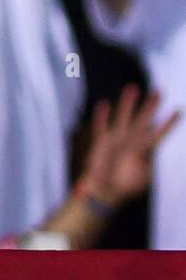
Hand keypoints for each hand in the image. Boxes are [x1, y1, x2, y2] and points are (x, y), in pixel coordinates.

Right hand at [79, 84, 179, 208]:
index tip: (177, 111)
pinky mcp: (101, 143)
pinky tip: (103, 104)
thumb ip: (143, 163)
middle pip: (142, 119)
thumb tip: (144, 150)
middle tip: (157, 91)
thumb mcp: (141, 178)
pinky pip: (101, 127)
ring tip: (133, 88)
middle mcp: (131, 141)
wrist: (105, 191)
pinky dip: (102, 117)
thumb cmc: (126, 186)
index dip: (168, 124)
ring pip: (123, 117)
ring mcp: (116, 140)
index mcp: (144, 150)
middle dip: (150, 106)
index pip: (158, 134)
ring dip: (127, 104)